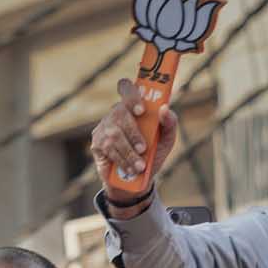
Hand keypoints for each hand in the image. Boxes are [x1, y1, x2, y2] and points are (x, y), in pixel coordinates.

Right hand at [88, 78, 179, 206]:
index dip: (131, 95)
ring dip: (129, 152)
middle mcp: (116, 113)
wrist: (137, 179)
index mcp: (133, 106)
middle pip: (120, 113)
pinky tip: (130, 169)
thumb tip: (165, 109)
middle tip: (143, 149)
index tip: (141, 110)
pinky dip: (121, 160)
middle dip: (133, 133)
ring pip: (114, 134)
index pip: (126, 88)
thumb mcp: (166, 139)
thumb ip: (170, 123)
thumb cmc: (153, 153)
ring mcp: (104, 127)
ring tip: (140, 166)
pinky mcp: (97, 143)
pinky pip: (107, 148)